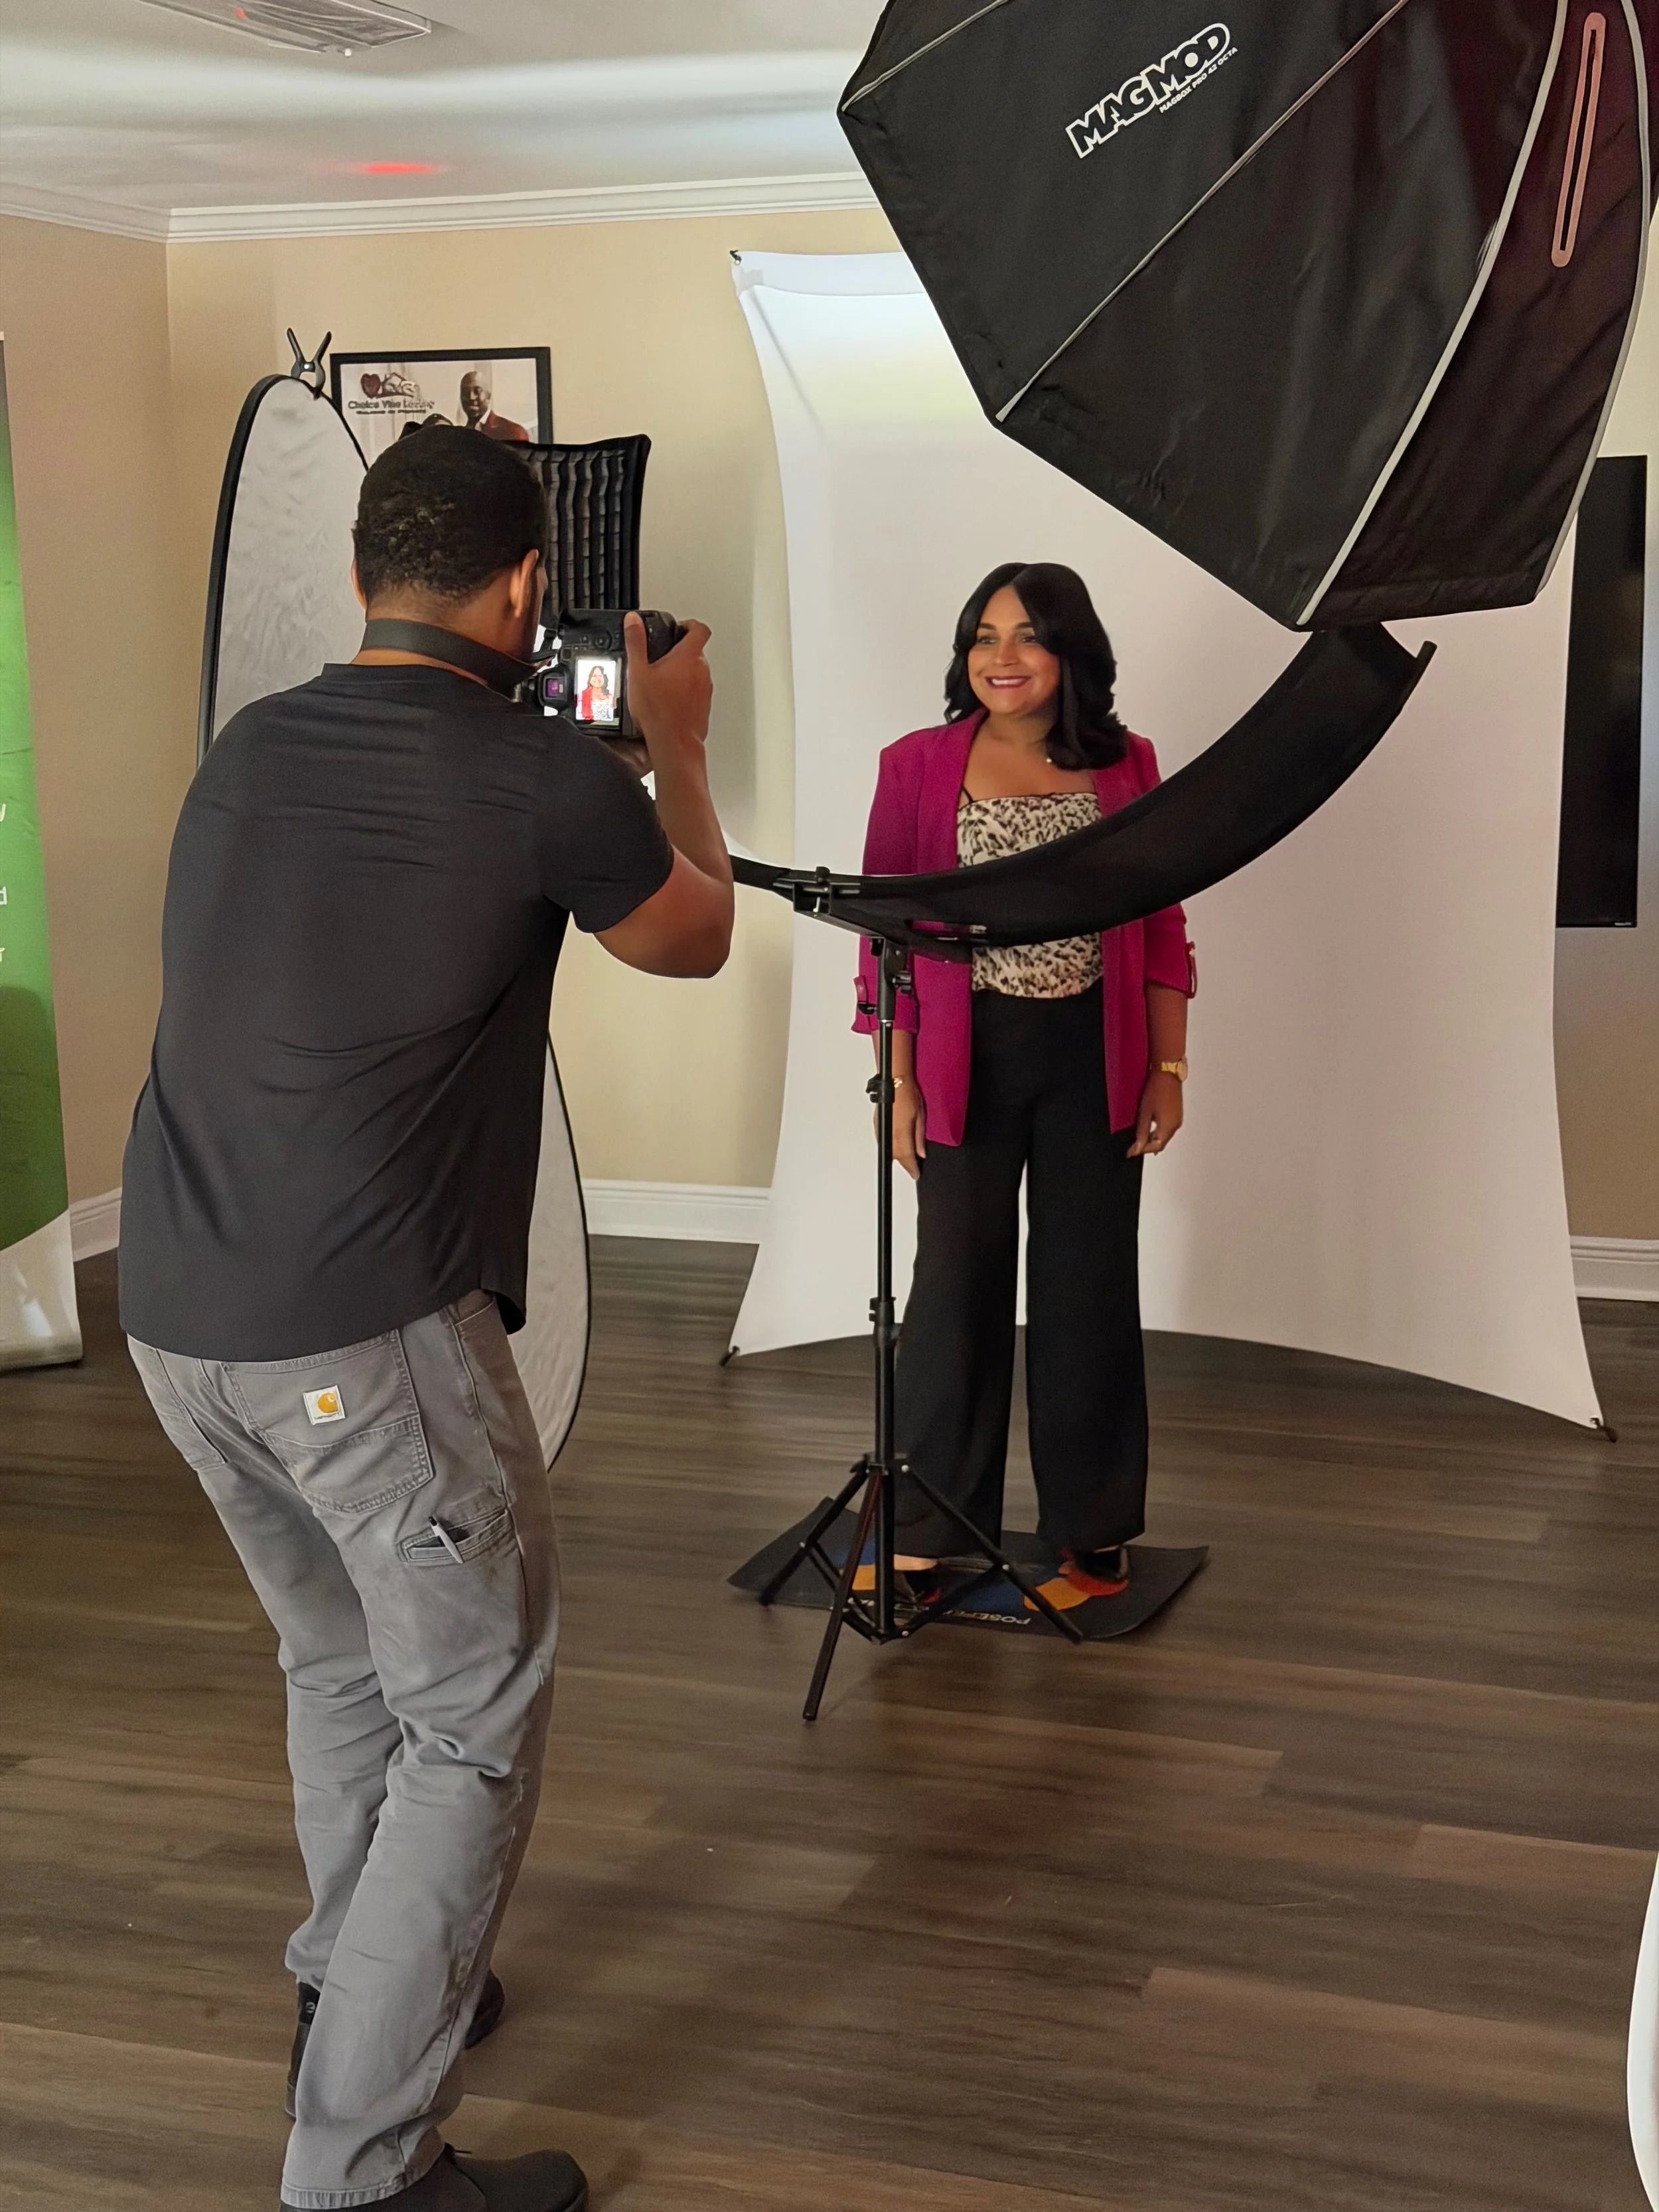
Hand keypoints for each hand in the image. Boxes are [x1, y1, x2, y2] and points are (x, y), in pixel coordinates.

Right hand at [623, 612, 711, 757]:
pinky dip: (685, 691)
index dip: (690, 624)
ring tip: (661, 682)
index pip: (699, 629)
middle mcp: (702, 671)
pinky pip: (696, 691)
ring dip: (682, 672)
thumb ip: (636, 643)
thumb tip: (633, 621)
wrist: (674, 743)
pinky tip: (668, 700)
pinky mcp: (705, 706)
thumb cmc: (658, 711)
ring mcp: (705, 689)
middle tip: (662, 659)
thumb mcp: (638, 672)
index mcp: (688, 657)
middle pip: (696, 651)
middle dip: (680, 652)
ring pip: (696, 672)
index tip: (679, 628)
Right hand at [879, 1078, 927, 1179]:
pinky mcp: (877, 1124)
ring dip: (897, 1156)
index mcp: (901, 1132)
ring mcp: (881, 1128)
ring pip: (889, 1150)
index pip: (907, 1157)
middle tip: (913, 1167)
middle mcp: (889, 1132)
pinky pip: (883, 1141)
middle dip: (905, 1163)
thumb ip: (919, 1137)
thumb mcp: (920, 1116)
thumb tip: (921, 1152)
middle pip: (896, 1156)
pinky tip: (896, 1145)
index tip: (916, 1173)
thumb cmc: (908, 1094)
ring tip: (906, 1157)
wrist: (894, 1081)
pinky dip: (890, 1146)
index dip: (912, 1168)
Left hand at [1128, 1070, 1183, 1157]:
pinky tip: (1149, 1127)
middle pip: (1161, 1143)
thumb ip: (1142, 1132)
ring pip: (1164, 1136)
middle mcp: (1176, 1125)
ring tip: (1139, 1138)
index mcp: (1168, 1127)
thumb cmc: (1156, 1089)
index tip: (1131, 1152)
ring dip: (1152, 1139)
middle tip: (1133, 1146)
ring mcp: (1177, 1119)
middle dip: (1147, 1146)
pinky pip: (1167, 1129)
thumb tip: (1138, 1148)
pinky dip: (1158, 1131)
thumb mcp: (1144, 1113)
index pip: (1155, 1146)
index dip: (1142, 1151)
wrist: (1167, 1073)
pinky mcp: (1177, 1114)